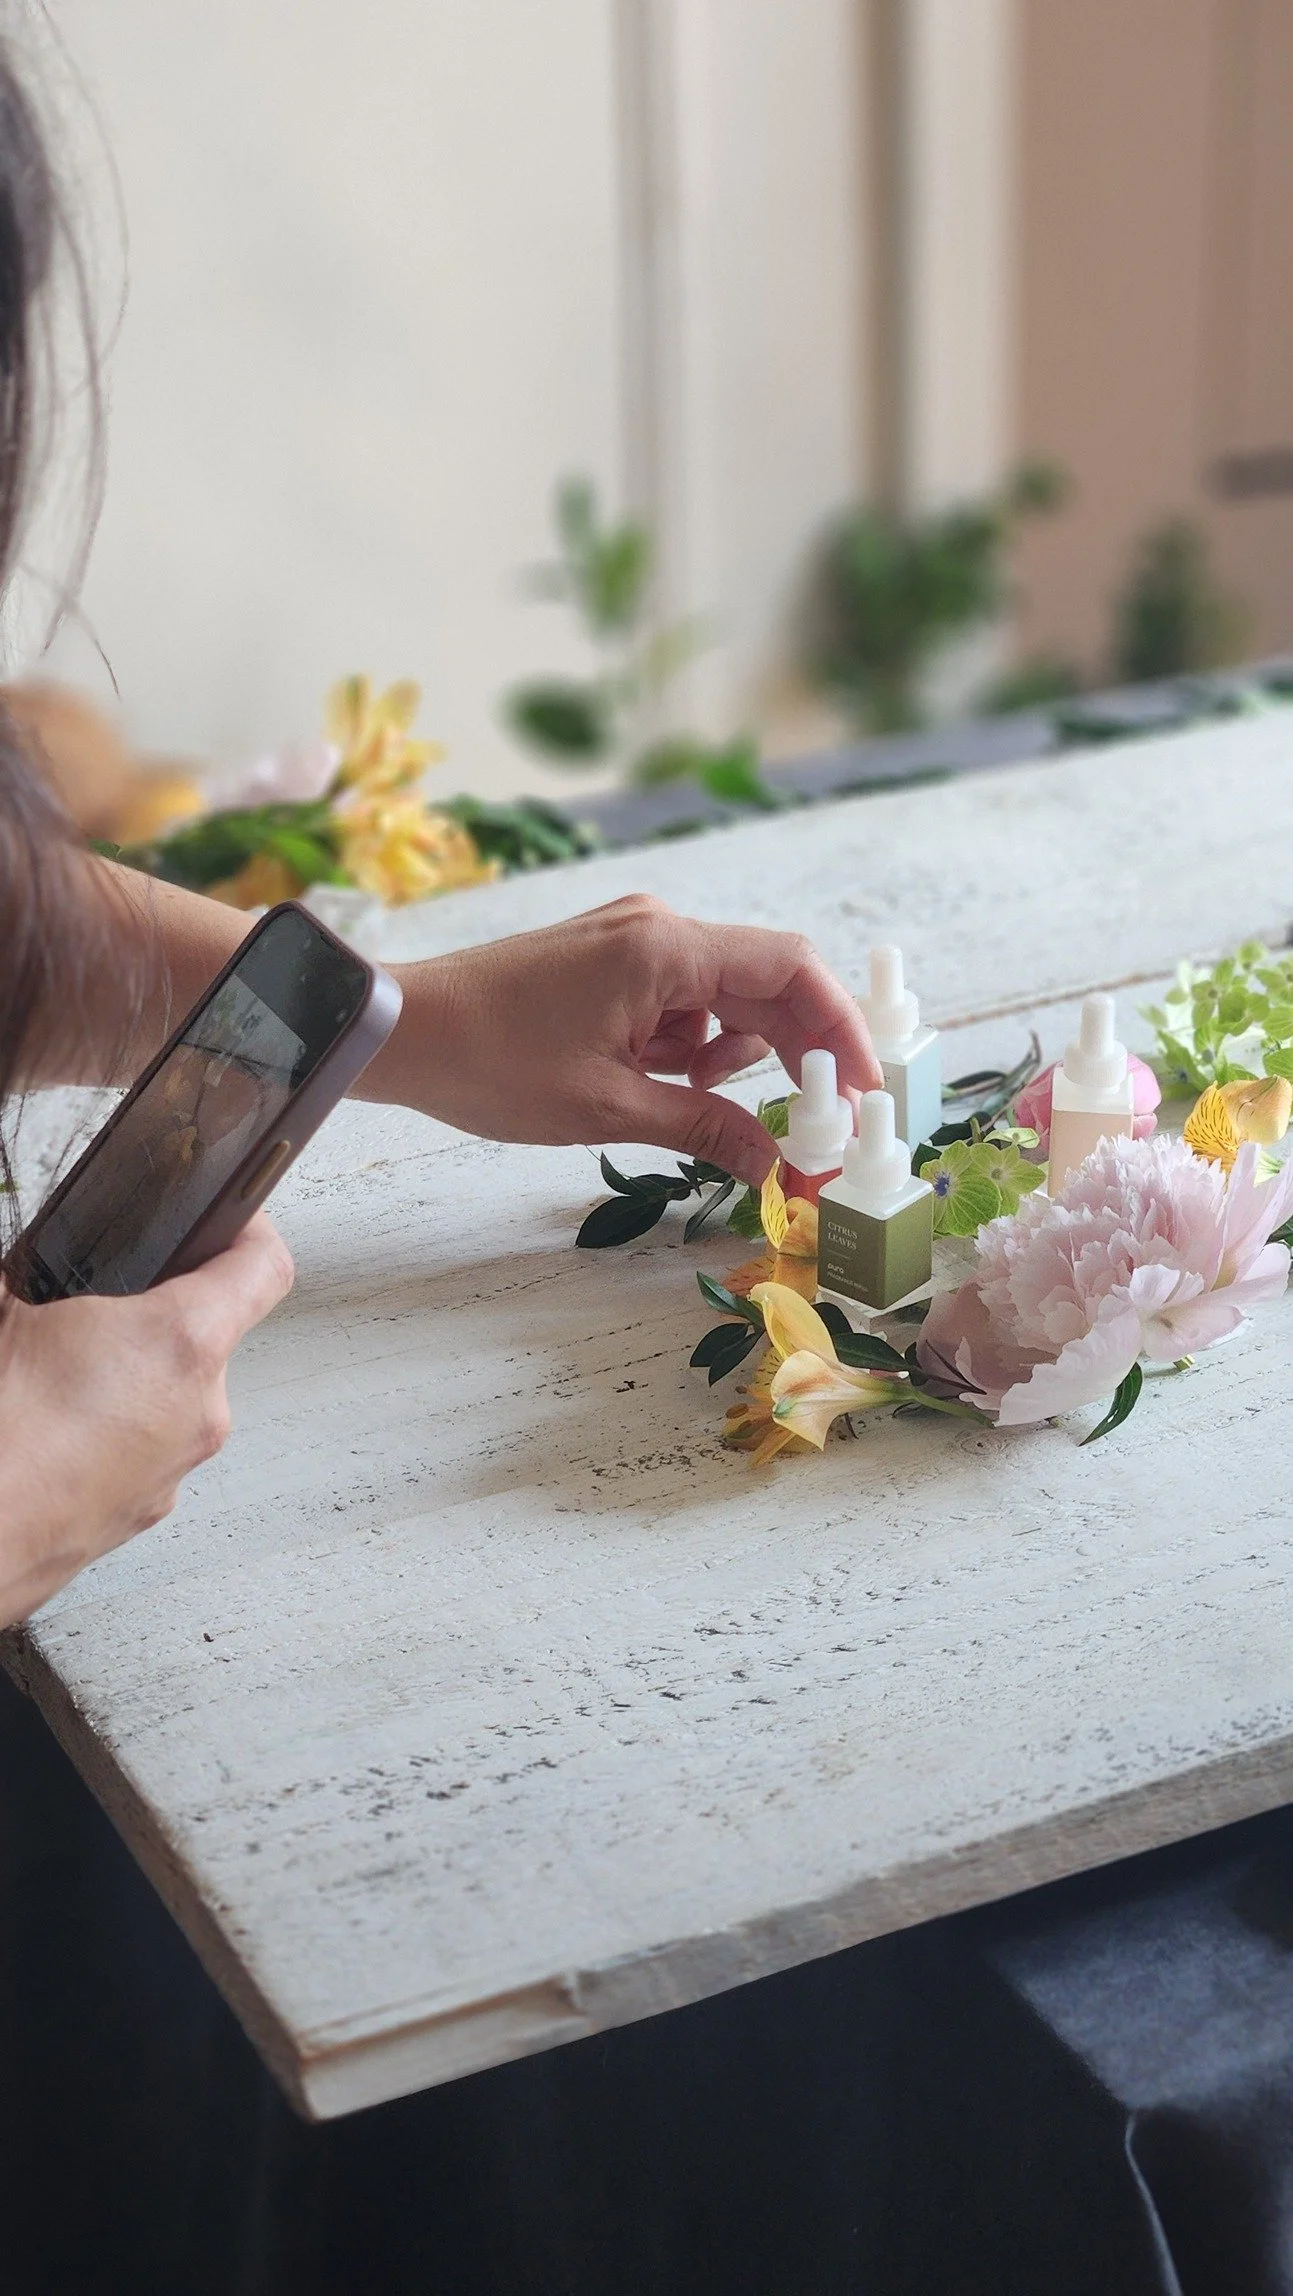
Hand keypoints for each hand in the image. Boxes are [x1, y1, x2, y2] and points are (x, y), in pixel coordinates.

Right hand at [0, 1212, 293, 1625]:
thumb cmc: (0, 1439)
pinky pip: (146, 1445)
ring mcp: (176, 1468)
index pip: (265, 1266)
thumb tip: (24, 1264)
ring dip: (130, 1373)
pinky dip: (112, 1426)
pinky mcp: (146, 1510)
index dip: (250, 1230)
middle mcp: (199, 1409)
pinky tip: (53, 1423)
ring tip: (59, 1371)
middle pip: (212, 1333)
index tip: (229, 1219)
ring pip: (174, 1394)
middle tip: (95, 1301)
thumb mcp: (6, 1313)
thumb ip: (28, 1270)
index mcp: (180, 1342)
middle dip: (156, 1310)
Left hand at [368, 895, 882, 1183]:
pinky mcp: (610, 965)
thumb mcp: (606, 1107)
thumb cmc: (489, 1062)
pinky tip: (662, 1086)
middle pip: (767, 984)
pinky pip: (681, 1004)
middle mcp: (657, 929)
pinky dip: (691, 1050)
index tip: (860, 1090)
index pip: (791, 969)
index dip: (841, 1028)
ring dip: (736, 1058)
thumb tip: (775, 1164)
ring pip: (725, 999)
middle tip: (816, 1126)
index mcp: (665, 948)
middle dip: (799, 1055)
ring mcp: (631, 943)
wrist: (399, 1031)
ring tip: (700, 1106)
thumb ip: (704, 1125)